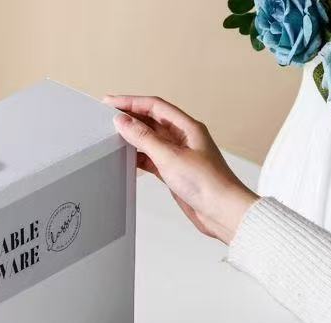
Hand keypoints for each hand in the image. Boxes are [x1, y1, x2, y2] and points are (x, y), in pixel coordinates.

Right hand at [103, 94, 257, 244]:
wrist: (222, 211)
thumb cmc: (208, 183)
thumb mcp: (170, 157)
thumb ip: (144, 138)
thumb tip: (124, 122)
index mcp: (188, 127)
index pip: (154, 106)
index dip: (131, 102)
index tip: (111, 102)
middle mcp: (184, 138)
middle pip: (152, 121)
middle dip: (130, 118)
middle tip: (108, 118)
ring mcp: (179, 156)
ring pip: (151, 141)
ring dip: (134, 138)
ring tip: (114, 137)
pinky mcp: (175, 173)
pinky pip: (152, 159)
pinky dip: (139, 157)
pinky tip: (128, 158)